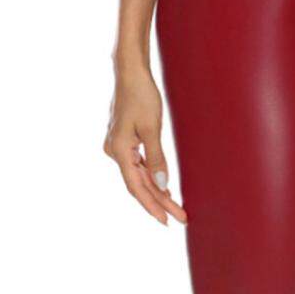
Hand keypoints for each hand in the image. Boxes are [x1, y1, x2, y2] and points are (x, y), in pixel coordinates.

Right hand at [104, 67, 186, 223]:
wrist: (130, 72)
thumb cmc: (141, 95)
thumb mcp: (151, 128)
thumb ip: (156, 159)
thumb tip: (161, 186)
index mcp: (118, 150)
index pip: (136, 187)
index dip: (152, 206)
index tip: (167, 220)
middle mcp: (114, 151)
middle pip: (139, 184)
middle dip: (159, 202)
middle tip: (180, 218)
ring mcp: (118, 147)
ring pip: (139, 177)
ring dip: (156, 192)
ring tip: (175, 209)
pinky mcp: (124, 142)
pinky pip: (137, 166)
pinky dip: (150, 178)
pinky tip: (163, 188)